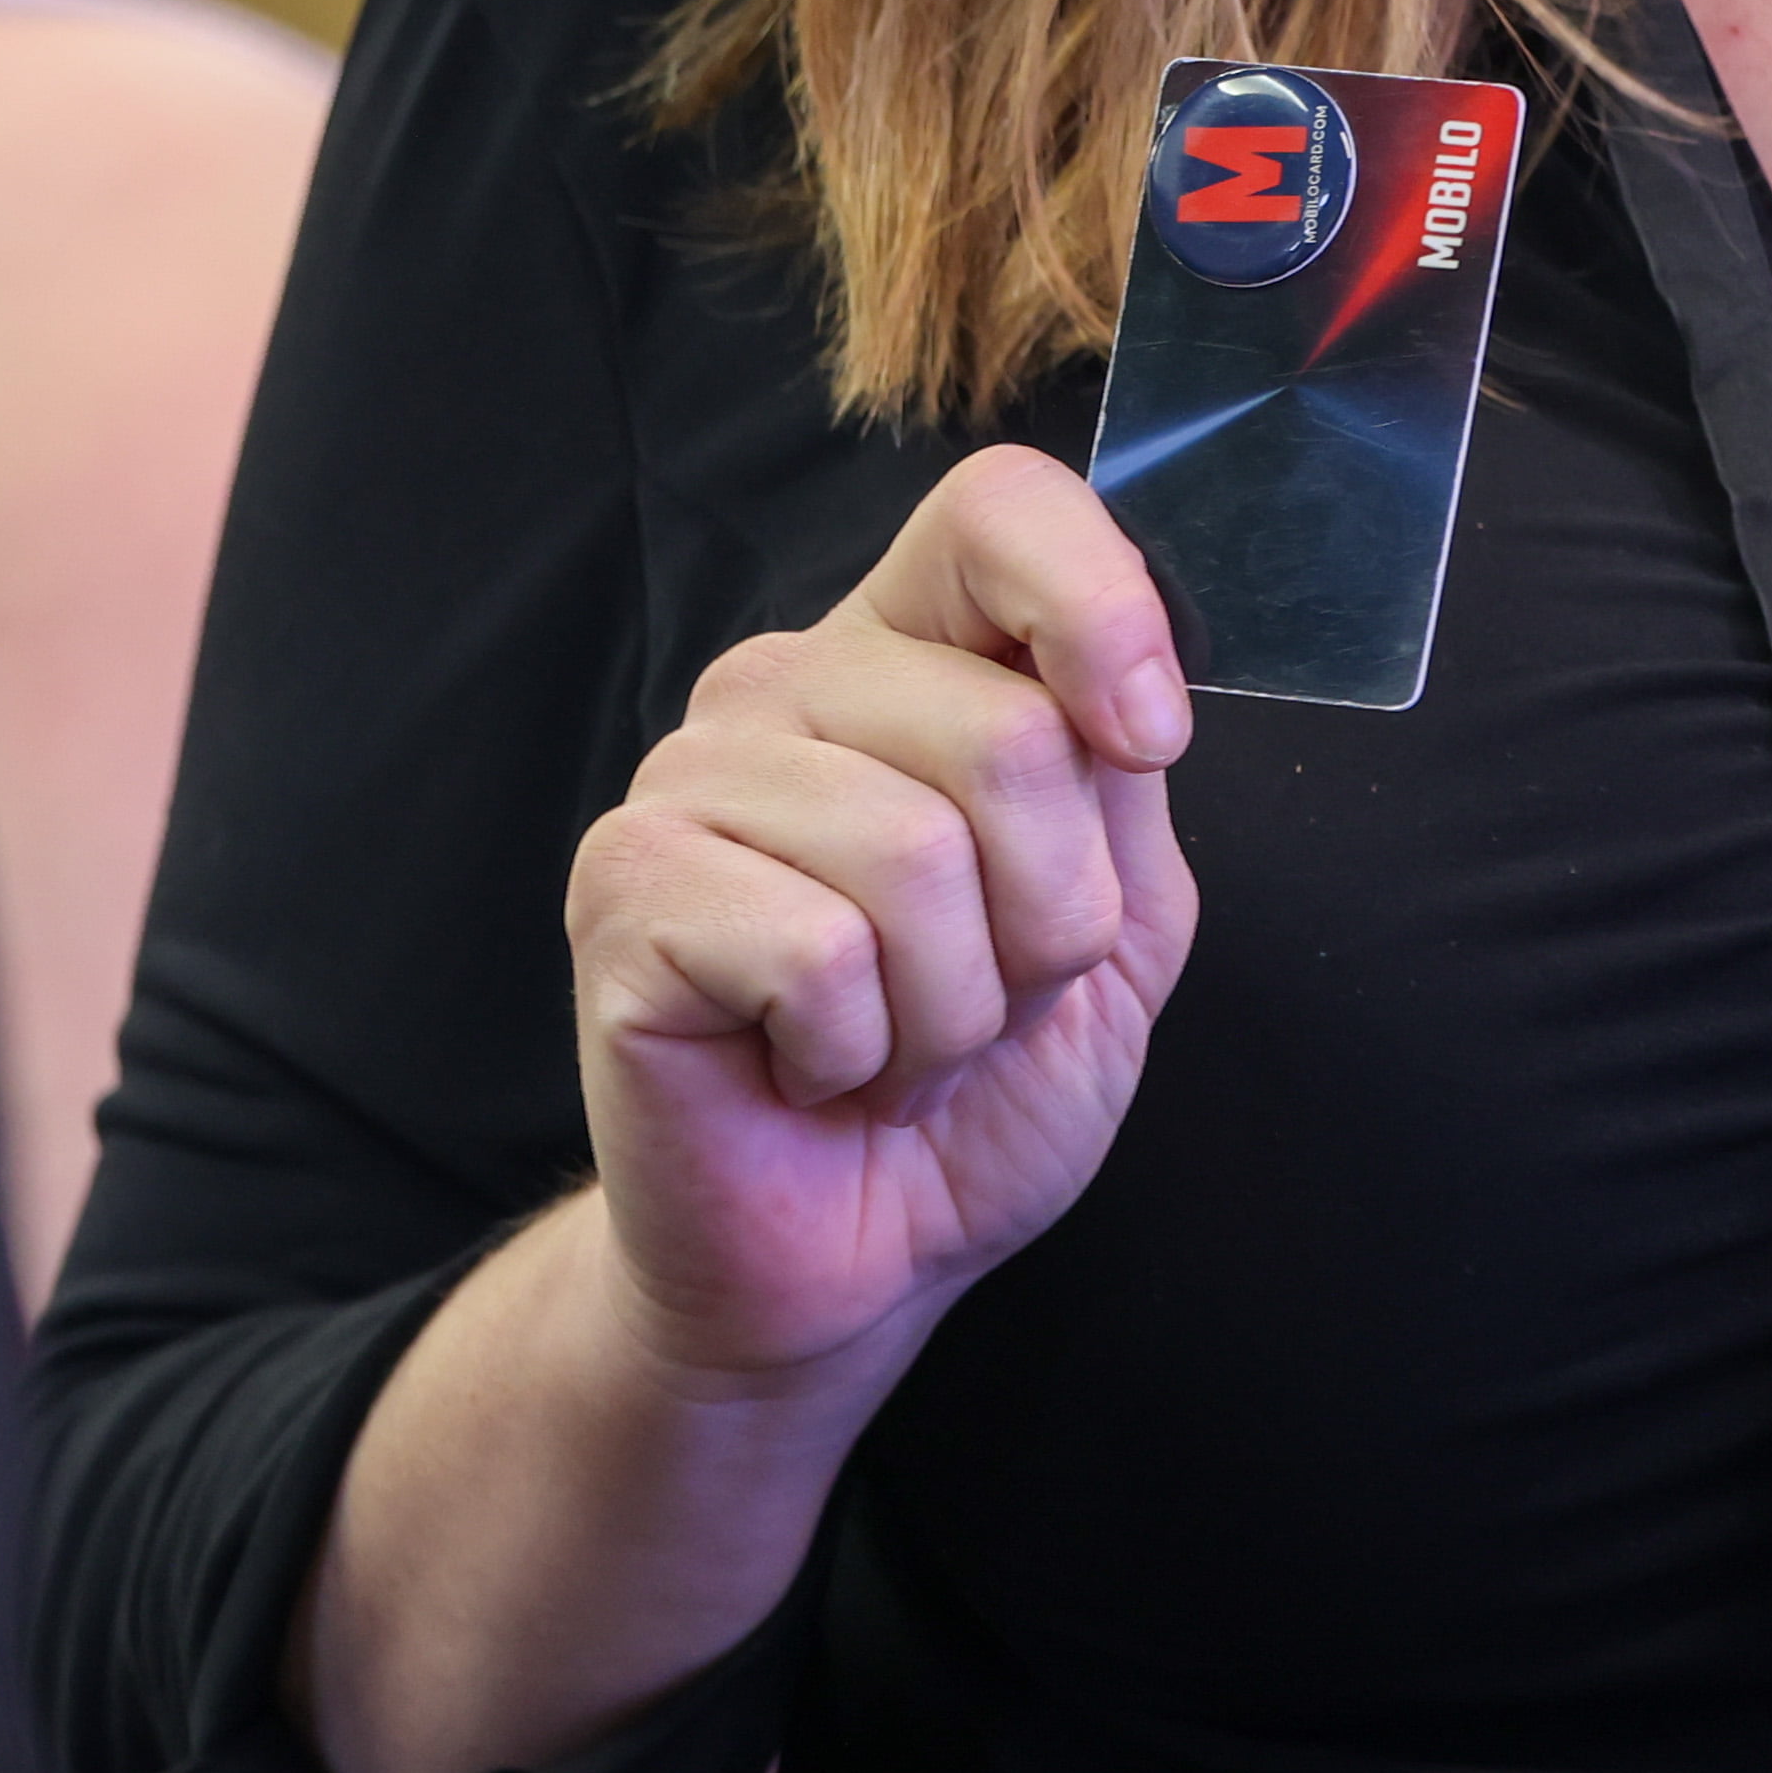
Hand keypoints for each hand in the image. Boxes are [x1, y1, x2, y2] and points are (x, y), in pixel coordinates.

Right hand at [562, 444, 1200, 1392]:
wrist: (854, 1262)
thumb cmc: (975, 1090)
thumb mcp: (1116, 929)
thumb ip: (1121, 788)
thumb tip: (1125, 702)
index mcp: (908, 658)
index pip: (996, 510)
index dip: (1099, 608)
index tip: (1147, 744)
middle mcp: (785, 688)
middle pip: (1005, 730)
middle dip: (1048, 922)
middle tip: (977, 1003)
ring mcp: (689, 779)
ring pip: (916, 852)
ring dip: (952, 1010)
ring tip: (891, 1046)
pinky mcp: (624, 889)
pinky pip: (815, 948)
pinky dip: (856, 1050)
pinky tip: (809, 1069)